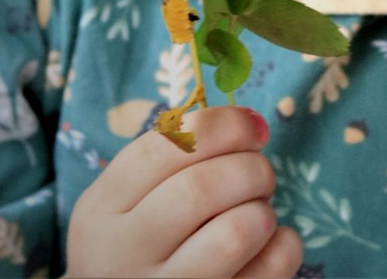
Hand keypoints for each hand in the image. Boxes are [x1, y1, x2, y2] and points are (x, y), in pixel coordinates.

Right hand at [64, 105, 302, 277]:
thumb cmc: (137, 241)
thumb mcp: (127, 199)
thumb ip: (173, 155)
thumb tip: (250, 123)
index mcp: (102, 209)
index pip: (166, 146)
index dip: (223, 125)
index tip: (253, 128)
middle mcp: (124, 254)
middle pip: (202, 189)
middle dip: (249, 168)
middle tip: (258, 174)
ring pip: (233, 236)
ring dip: (261, 211)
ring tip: (256, 213)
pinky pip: (267, 273)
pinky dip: (283, 246)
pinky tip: (269, 245)